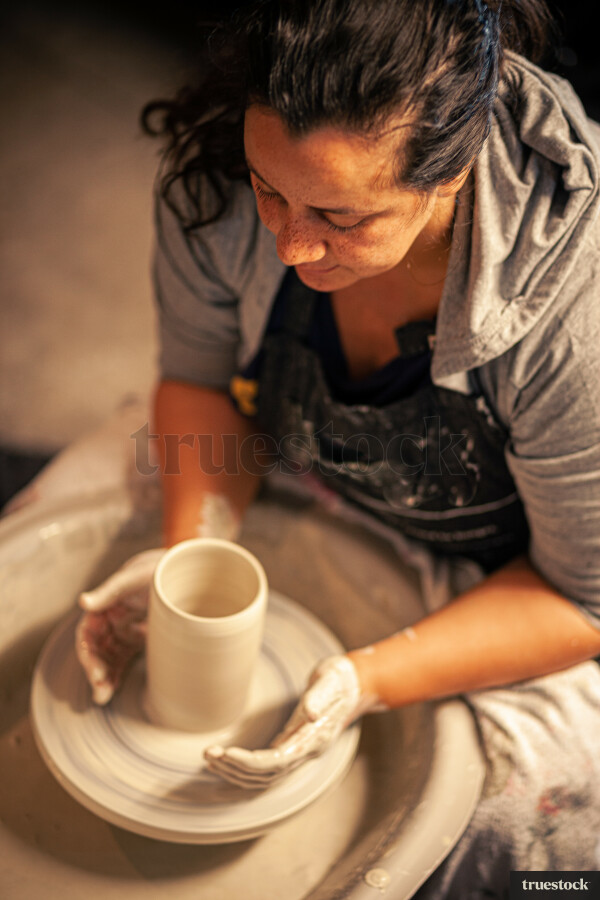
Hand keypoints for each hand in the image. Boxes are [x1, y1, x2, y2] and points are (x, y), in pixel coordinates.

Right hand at [75, 548, 163, 703]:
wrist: (185, 569)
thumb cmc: (159, 569)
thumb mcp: (137, 576)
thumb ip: (111, 589)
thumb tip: (82, 601)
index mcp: (107, 604)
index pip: (89, 633)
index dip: (89, 654)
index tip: (96, 673)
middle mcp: (112, 618)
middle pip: (96, 650)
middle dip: (95, 670)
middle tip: (101, 690)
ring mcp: (125, 630)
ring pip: (107, 658)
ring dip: (103, 677)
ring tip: (103, 697)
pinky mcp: (137, 638)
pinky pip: (122, 660)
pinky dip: (116, 675)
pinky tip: (111, 691)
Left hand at [204, 655, 380, 788]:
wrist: (350, 684)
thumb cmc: (338, 680)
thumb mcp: (330, 681)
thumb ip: (320, 696)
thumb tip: (312, 714)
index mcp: (314, 740)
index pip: (277, 762)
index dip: (249, 762)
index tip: (226, 753)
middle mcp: (306, 753)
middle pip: (266, 775)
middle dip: (235, 768)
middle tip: (208, 753)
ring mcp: (298, 754)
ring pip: (263, 777)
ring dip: (234, 771)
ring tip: (209, 757)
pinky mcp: (290, 748)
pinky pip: (264, 769)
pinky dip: (242, 770)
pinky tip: (224, 763)